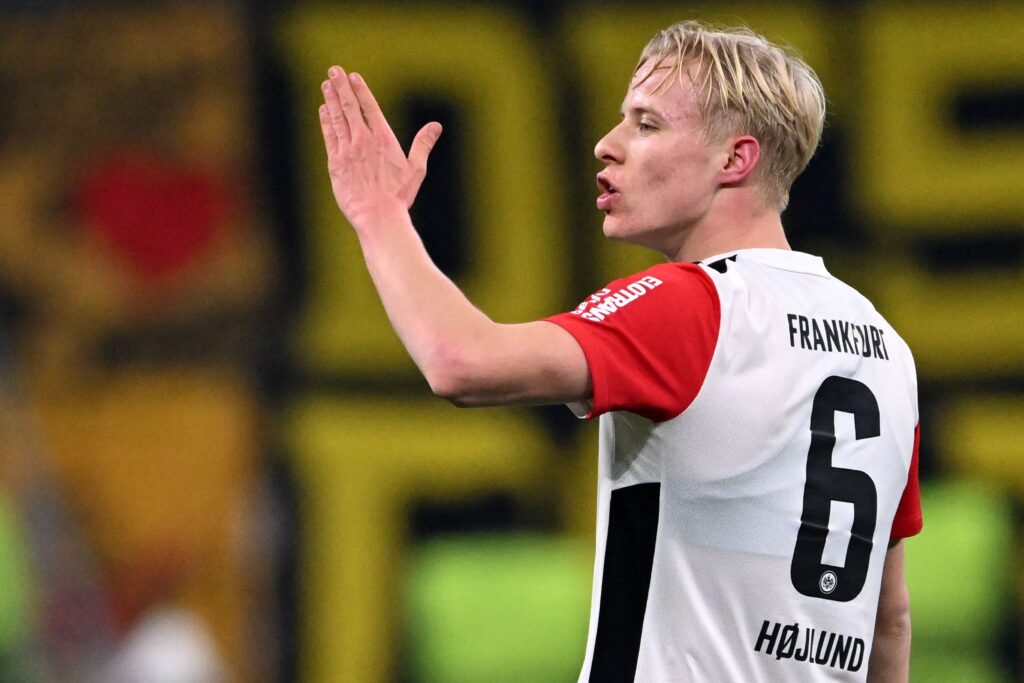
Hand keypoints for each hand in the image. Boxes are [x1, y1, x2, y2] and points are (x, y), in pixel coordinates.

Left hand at [319, 66, 441, 231]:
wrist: (378, 216)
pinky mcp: (335, 164)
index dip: (360, 90)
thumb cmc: (399, 196)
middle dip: (341, 87)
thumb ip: (423, 144)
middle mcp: (363, 141)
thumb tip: (436, 126)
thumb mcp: (416, 169)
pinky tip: (323, 110)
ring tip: (326, 84)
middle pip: (349, 107)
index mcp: (383, 139)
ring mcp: (347, 151)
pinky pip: (329, 137)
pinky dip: (326, 122)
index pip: (369, 107)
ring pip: (337, 119)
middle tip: (334, 71)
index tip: (353, 76)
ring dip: (330, 100)